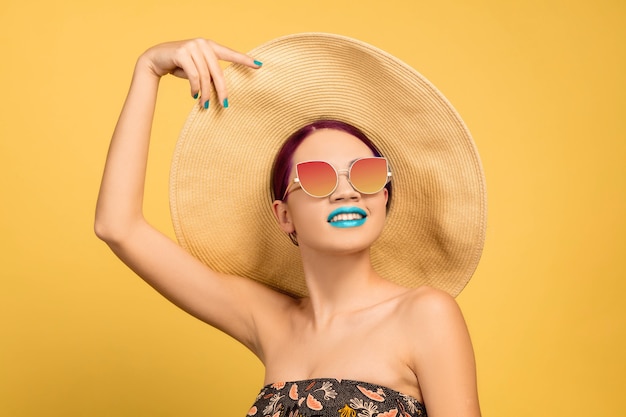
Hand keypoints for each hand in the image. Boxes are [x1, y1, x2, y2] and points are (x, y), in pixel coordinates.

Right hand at [140, 38, 260, 106]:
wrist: (156, 58)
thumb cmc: (180, 65)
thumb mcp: (197, 69)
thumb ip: (209, 74)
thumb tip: (221, 90)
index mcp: (210, 46)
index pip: (230, 53)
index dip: (244, 60)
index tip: (259, 65)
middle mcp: (203, 44)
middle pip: (218, 71)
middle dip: (221, 90)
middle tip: (225, 104)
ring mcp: (192, 47)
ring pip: (205, 76)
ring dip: (205, 93)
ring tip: (204, 104)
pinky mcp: (182, 53)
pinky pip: (194, 76)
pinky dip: (195, 88)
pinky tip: (194, 95)